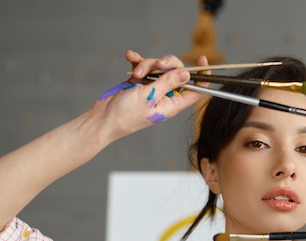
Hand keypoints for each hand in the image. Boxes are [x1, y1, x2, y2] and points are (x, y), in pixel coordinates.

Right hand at [92, 50, 207, 142]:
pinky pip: (143, 65)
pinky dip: (137, 60)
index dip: (202, 76)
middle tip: (158, 65)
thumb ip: (168, 83)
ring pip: (159, 67)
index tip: (202, 60)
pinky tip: (130, 57)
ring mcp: (153, 88)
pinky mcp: (140, 82)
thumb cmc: (126, 115)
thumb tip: (187, 74)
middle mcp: (165, 95)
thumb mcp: (149, 97)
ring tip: (136, 73)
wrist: (104, 118)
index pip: (195, 90)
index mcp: (173, 103)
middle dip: (167, 64)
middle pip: (177, 72)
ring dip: (147, 65)